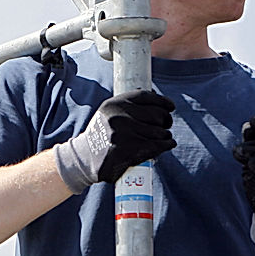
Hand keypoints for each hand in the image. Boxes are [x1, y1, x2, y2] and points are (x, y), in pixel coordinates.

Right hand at [54, 90, 175, 193]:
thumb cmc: (101, 135)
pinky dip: (167, 144)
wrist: (84, 159)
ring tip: (164, 137)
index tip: (170, 107)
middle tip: (166, 125)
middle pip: (156, 114)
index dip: (162, 101)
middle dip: (165, 120)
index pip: (145, 97)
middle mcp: (118, 116)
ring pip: (159, 131)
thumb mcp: (108, 114)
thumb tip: (158, 101)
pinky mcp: (129, 151)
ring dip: (165, 135)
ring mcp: (124, 134)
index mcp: (114, 104)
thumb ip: (128, 106)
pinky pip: (157, 145)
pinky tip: (169, 143)